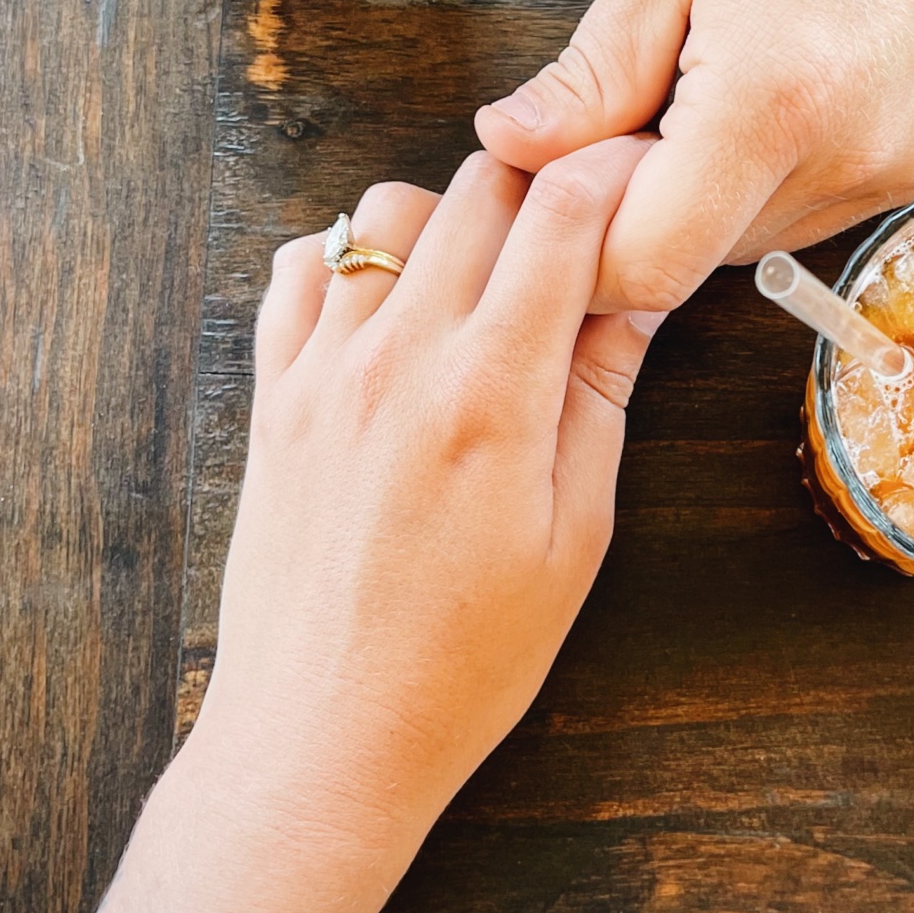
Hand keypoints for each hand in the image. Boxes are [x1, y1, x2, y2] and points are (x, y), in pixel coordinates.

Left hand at [35, 140, 660, 912]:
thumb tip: (637, 292)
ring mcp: (323, 370)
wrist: (323, 739)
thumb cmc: (466, 659)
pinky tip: (389, 311)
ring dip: (445, 218)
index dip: (613, 173)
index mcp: (491, 391)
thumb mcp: (574, 535)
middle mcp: (399, 357)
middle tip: (575, 228)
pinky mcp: (273, 397)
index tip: (640, 175)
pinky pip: (299, 271)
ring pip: (384, 211)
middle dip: (540, 183)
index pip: (560, 214)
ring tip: (481, 279)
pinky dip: (347, 261)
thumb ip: (599, 395)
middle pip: (476, 186)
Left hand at [475, 0, 913, 310]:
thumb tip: (510, 147)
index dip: (581, 245)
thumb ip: (592, 72)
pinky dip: (777, 176)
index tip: (554, 185)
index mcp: (773, 98)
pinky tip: (781, 91)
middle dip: (640, 206)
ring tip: (711, 83)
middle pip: (700, 258)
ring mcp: (907, 169)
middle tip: (630, 108)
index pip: (649, 262)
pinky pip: (823, 211)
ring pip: (759, 242)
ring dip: (709, 194)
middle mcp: (853, 155)